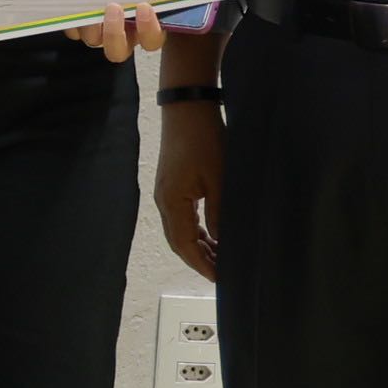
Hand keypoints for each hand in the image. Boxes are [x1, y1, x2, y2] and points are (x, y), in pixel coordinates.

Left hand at [68, 2, 169, 62]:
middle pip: (117, 51)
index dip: (149, 30)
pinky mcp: (81, 24)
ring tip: (91, 6)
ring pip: (94, 41)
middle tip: (114, 7)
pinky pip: (73, 30)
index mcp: (148, 28)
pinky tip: (70, 6)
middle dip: (114, 34)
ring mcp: (101, 32)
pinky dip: (71, 22)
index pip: (152, 40)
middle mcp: (124, 35)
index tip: (145, 7)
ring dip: (91, 28)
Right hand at [155, 105, 222, 279]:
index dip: (202, 264)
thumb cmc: (204, 141)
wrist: (188, 108)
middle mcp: (164, 201)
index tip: (219, 279)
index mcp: (172, 203)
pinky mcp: (172, 184)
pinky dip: (196, 231)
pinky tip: (211, 235)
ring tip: (220, 257)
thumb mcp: (219, 180)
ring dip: (198, 246)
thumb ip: (220, 214)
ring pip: (180, 231)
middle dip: (199, 260)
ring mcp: (166, 192)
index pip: (185, 245)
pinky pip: (182, 217)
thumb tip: (223, 242)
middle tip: (221, 273)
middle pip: (178, 242)